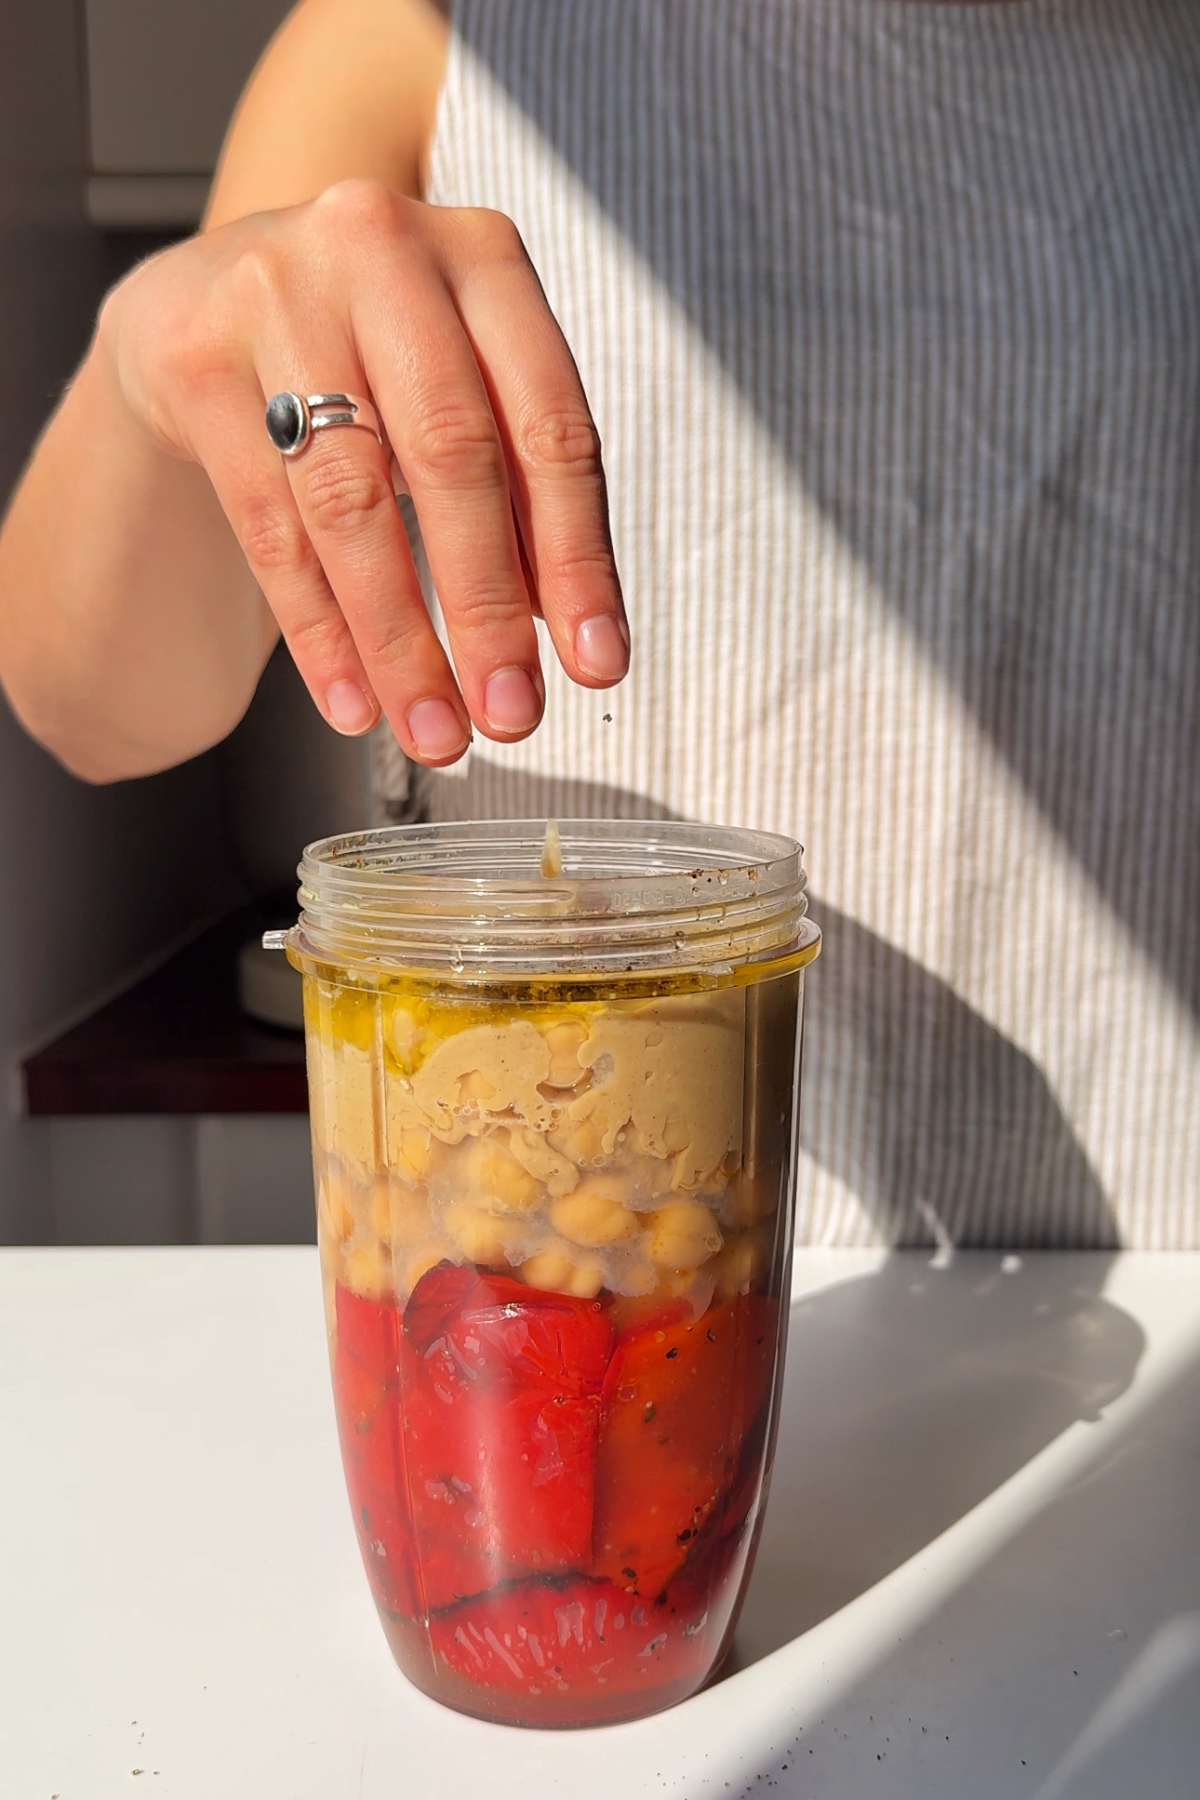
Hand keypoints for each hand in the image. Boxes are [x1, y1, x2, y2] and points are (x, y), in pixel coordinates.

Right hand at [98, 179, 627, 764]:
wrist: (214, 291)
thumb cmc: (374, 352)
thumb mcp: (465, 385)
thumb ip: (521, 487)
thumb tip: (570, 633)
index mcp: (486, 258)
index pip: (550, 428)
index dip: (577, 559)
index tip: (596, 664)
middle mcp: (383, 251)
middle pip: (452, 459)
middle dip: (487, 610)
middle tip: (511, 714)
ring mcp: (278, 293)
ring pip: (351, 501)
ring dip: (399, 639)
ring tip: (432, 729)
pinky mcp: (195, 357)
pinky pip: (269, 523)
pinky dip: (318, 629)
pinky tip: (351, 699)